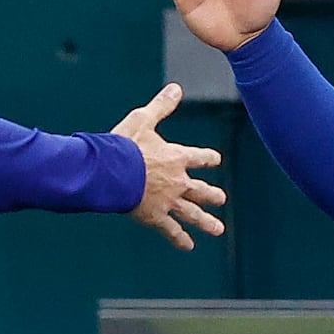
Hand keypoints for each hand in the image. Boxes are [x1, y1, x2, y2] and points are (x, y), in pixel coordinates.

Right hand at [113, 83, 227, 249]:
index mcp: (176, 157)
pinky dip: (179, 238)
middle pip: (199, 189)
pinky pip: (171, 229)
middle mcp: (178, 181)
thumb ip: (161, 106)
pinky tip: (188, 246)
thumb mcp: (144, 120)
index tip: (215, 160)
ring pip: (192, 213)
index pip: (198, 157)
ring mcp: (168, 201)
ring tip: (218, 230)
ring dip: (206, 222)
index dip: (207, 158)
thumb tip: (176, 87)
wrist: (112, 171)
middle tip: (221, 200)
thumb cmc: (125, 144)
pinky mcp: (155, 216)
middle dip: (211, 195)